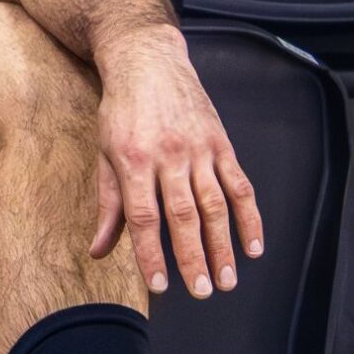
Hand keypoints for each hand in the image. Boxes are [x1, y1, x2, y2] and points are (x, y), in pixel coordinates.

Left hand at [89, 25, 263, 297]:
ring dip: (224, 245)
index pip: (144, 217)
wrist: (148, 61)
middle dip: (194, 258)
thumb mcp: (104, 153)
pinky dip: (249, 217)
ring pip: (216, 205)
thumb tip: (99, 250)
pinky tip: (254, 246)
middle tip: (203, 292)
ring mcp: (199, 149)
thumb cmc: (121, 111)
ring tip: (228, 279)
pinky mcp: (221, 144)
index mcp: (133, 160)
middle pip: (184, 215)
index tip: (160, 286)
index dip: (152, 254)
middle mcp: (168, 156)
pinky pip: (240, 185)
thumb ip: (108, 204)